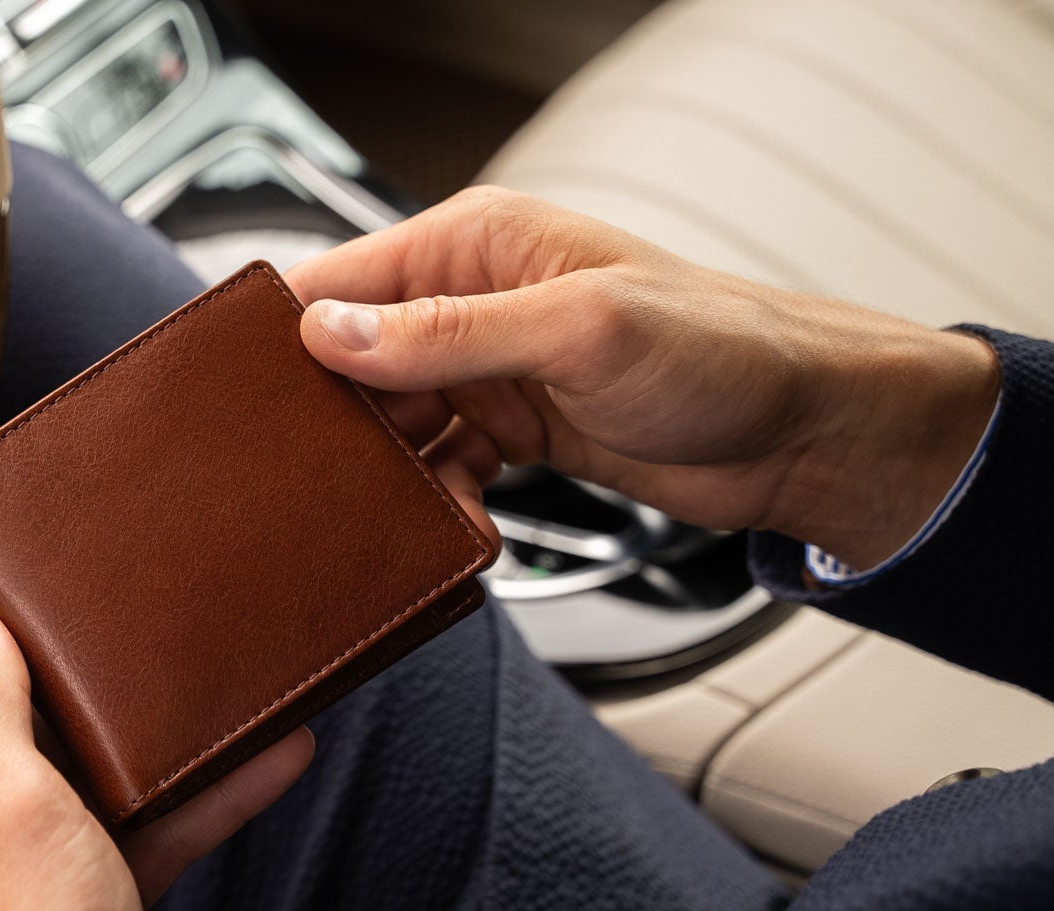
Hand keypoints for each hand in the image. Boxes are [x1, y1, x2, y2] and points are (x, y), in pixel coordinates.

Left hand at [0, 603, 313, 910]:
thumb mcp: (1, 801)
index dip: (6, 609)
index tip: (66, 578)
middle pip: (24, 712)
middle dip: (97, 674)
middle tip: (156, 635)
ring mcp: (12, 874)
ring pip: (88, 777)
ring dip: (160, 741)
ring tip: (231, 702)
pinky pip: (129, 837)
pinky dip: (187, 807)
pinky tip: (252, 776)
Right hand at [288, 186, 1000, 569]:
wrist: (810, 434)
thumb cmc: (725, 351)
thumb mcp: (578, 331)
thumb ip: (448, 334)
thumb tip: (332, 336)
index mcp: (478, 244)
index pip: (343, 279)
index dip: (287, 333)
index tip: (244, 395)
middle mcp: (474, 301)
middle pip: (354, 361)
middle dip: (332, 418)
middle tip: (311, 474)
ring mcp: (494, 371)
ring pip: (393, 423)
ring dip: (387, 471)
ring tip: (388, 508)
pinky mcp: (517, 433)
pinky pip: (441, 468)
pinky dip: (437, 500)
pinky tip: (454, 522)